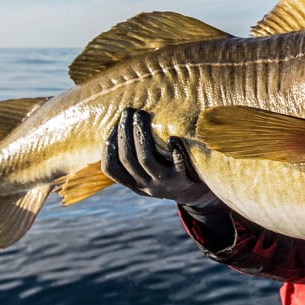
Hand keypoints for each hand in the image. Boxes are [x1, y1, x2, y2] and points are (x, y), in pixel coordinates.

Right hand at [103, 108, 219, 209]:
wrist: (196, 193)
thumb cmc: (168, 172)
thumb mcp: (147, 173)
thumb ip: (135, 158)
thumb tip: (120, 124)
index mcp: (133, 183)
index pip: (111, 168)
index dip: (108, 147)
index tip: (113, 126)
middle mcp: (145, 185)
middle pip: (127, 159)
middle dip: (124, 132)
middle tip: (127, 111)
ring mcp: (163, 183)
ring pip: (145, 159)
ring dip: (140, 134)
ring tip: (141, 114)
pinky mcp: (183, 179)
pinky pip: (177, 164)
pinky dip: (174, 150)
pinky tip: (172, 137)